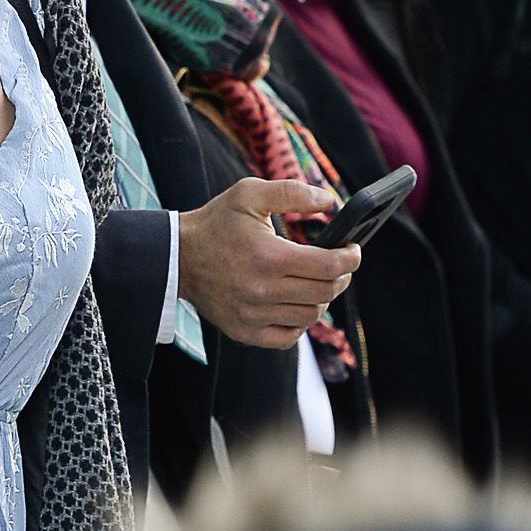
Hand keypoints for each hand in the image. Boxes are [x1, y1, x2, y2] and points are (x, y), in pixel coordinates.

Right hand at [176, 178, 359, 349]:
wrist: (178, 257)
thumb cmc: (216, 223)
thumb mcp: (249, 194)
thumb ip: (292, 192)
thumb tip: (329, 201)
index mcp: (269, 256)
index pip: (329, 266)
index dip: (350, 258)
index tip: (352, 250)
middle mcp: (263, 290)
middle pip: (325, 292)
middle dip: (341, 277)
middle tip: (339, 265)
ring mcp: (254, 315)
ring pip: (310, 316)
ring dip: (321, 298)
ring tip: (316, 282)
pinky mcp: (245, 332)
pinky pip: (288, 338)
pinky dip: (299, 323)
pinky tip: (295, 304)